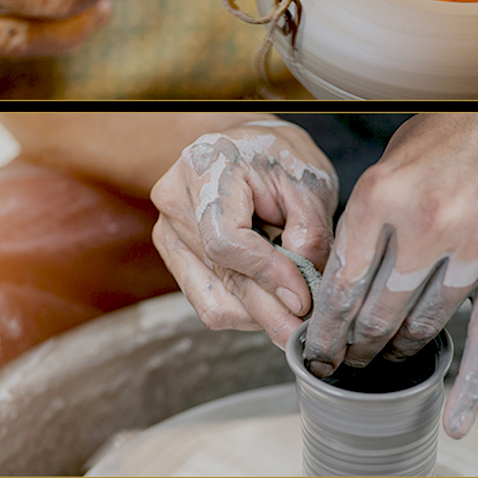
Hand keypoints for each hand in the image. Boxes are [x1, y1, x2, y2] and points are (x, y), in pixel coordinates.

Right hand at [151, 121, 338, 347]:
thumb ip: (310, 234)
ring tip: (292, 305)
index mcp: (205, 168)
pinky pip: (208, 302)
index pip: (226, 241)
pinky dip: (244, 309)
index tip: (303, 298)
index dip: (268, 274)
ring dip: (258, 313)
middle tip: (302, 331)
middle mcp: (174, 200)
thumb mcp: (310, 183)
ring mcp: (168, 230)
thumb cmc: (281, 157)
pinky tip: (270, 297)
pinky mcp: (174, 254)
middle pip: (220, 276)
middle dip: (269, 309)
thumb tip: (298, 296)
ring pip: (213, 301)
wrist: (248, 145)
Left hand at [304, 115, 477, 438]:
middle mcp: (426, 222)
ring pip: (426, 323)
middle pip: (380, 311)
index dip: (327, 328)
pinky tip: (456, 418)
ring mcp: (472, 244)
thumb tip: (331, 293)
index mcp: (380, 195)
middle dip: (360, 344)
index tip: (318, 352)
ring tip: (388, 356)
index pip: (344, 285)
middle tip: (350, 361)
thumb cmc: (439, 147)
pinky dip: (471, 386)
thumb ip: (360, 228)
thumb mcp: (384, 171)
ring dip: (402, 347)